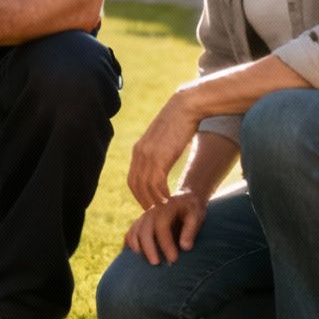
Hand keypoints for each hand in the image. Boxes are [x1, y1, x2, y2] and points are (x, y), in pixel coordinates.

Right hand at [124, 191, 207, 265]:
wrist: (184, 198)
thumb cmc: (191, 210)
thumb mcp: (196, 216)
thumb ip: (190, 230)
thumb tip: (185, 248)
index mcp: (166, 208)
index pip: (161, 227)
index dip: (166, 244)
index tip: (173, 259)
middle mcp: (152, 211)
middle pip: (144, 230)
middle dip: (148, 248)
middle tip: (156, 264)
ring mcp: (144, 217)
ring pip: (134, 231)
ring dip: (137, 247)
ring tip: (143, 263)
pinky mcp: (140, 223)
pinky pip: (130, 233)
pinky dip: (130, 244)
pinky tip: (134, 257)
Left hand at [126, 90, 200, 209]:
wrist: (186, 107)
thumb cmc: (179, 121)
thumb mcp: (163, 138)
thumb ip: (157, 150)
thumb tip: (160, 160)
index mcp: (138, 149)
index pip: (132, 178)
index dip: (139, 194)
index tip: (149, 203)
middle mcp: (140, 153)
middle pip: (136, 185)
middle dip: (144, 200)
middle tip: (154, 211)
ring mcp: (149, 154)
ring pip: (146, 186)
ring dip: (154, 199)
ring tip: (164, 208)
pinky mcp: (160, 156)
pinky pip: (157, 182)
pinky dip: (162, 193)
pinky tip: (169, 198)